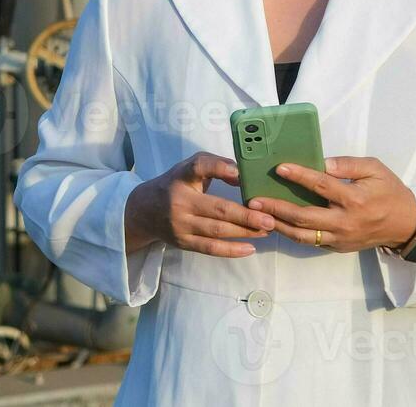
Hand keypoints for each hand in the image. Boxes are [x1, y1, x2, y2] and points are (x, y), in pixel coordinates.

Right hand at [125, 151, 274, 257]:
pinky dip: (231, 250)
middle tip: (270, 218)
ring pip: (217, 230)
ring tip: (267, 230)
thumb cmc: (175, 185)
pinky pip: (210, 249)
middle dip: (247, 215)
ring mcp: (180, 224)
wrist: (144, 211)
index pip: (199, 167)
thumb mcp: (188, 168)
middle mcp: (179, 200)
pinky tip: (250, 248)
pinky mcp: (182, 242)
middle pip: (218, 208)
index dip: (219, 168)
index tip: (240, 173)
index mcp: (181, 176)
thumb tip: (243, 175)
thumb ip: (213, 166)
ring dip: (245, 231)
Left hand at [248, 155, 415, 253]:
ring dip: (278, 225)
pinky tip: (275, 224)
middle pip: (304, 216)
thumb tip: (322, 162)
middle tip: (254, 200)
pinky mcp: (337, 247)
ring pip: (302, 235)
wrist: (406, 225)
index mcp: (355, 199)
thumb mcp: (375, 169)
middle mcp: (345, 221)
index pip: (322, 186)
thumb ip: (348, 164)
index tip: (280, 168)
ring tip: (257, 215)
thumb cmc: (389, 192)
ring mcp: (340, 238)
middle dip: (277, 208)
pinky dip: (291, 234)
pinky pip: (310, 241)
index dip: (300, 176)